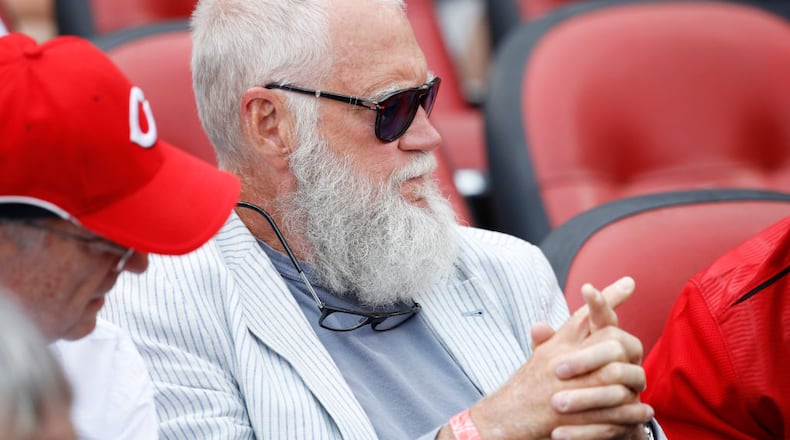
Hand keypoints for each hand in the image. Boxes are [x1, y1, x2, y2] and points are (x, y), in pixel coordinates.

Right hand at [466, 277, 651, 438]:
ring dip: (633, 378)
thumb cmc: (520, 390)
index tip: (628, 284)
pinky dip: (629, 412)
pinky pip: (610, 411)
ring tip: (644, 383)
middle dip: (628, 339)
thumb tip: (542, 325)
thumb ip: (545, 341)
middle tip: (641, 343)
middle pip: (605, 339)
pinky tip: (642, 412)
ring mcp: (568, 387)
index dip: (606, 298)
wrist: (502, 419)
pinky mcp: (573, 414)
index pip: (583, 316)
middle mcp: (561, 361)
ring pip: (613, 374)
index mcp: (555, 346)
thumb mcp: (534, 360)